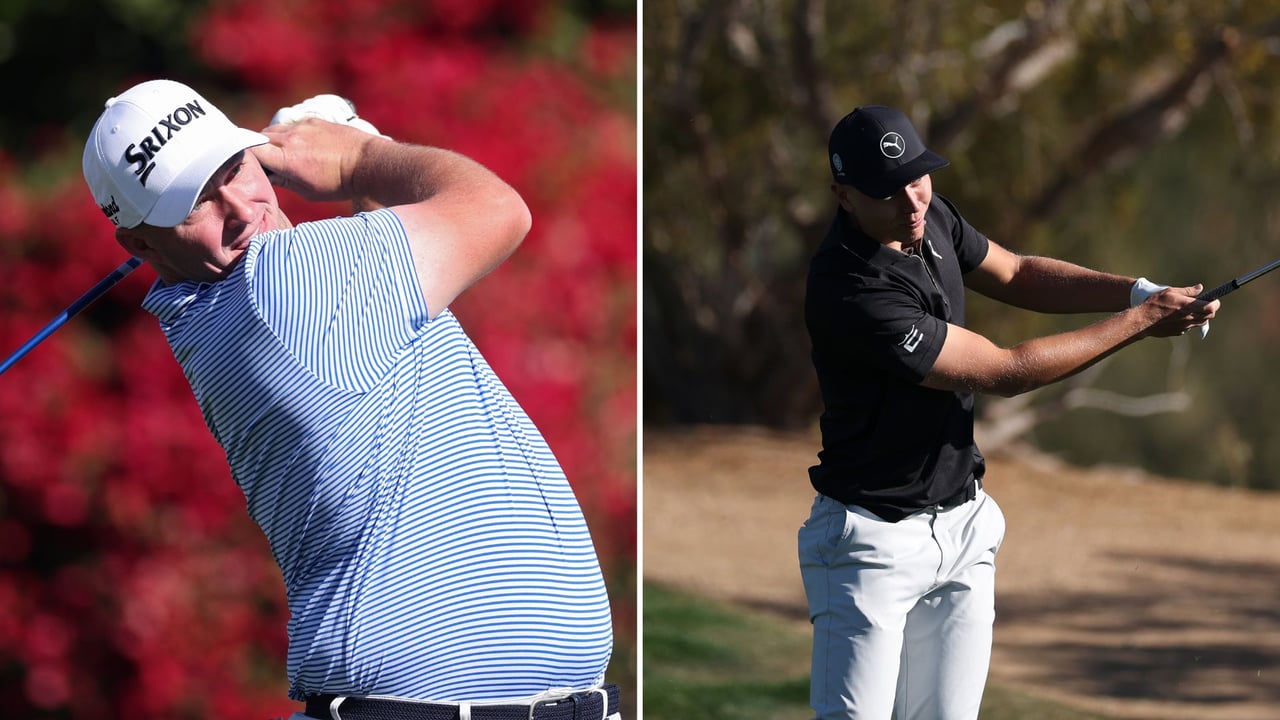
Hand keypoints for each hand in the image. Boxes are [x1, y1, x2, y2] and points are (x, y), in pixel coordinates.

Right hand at [250, 119, 381, 202]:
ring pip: (274, 129)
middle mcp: (290, 139)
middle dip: (258, 150)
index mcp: (286, 160)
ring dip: (273, 140)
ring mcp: (302, 126)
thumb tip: (268, 176)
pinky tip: (302, 144)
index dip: (246, 157)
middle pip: (259, 138)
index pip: (251, 151)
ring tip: (285, 154)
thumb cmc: (339, 184)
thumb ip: (284, 182)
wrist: (367, 163)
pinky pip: (292, 124)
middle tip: (267, 162)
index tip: (250, 165)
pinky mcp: (313, 120)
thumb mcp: (309, 192)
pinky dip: (290, 133)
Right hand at [1138, 284, 1218, 337]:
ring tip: (1191, 311)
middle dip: (1210, 310)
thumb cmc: (1155, 303)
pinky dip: (1189, 323)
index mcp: (1188, 306)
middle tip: (1205, 304)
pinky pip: (1189, 328)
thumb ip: (1188, 291)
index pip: (1211, 307)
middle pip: (1209, 316)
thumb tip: (1200, 287)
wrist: (1143, 320)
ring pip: (1200, 323)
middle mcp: (1189, 318)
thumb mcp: (1170, 292)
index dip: (1216, 303)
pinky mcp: (1178, 332)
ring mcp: (1184, 326)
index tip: (1214, 300)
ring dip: (1200, 317)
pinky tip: (1179, 318)